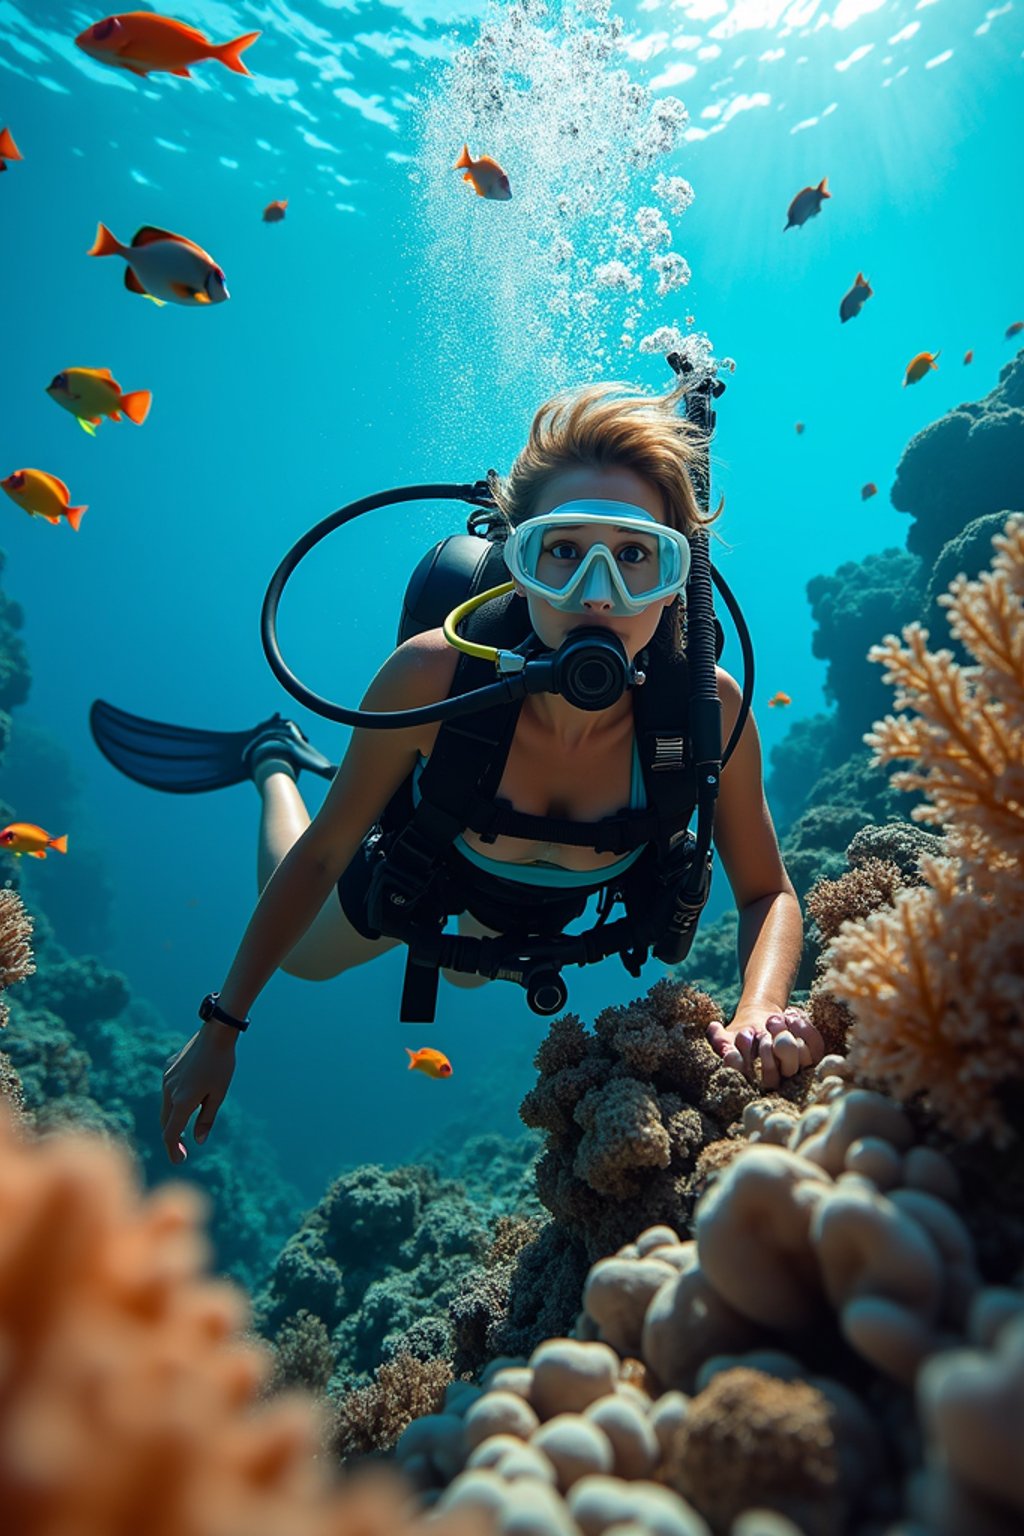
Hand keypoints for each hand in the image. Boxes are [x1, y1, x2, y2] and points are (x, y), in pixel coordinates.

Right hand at [160, 1023, 236, 1164]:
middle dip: (173, 1136)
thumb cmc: (221, 1066)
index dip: (173, 1150)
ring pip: (166, 1105)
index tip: (180, 1160)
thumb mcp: (218, 1095)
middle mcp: (169, 1091)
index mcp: (182, 1101)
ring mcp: (166, 1079)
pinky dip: (175, 1098)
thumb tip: (197, 1141)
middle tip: (183, 1149)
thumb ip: (206, 1119)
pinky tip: (191, 1091)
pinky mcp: (168, 1069)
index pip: (171, 1134)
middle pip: (166, 1122)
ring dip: (174, 1116)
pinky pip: (168, 1089)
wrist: (215, 1034)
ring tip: (190, 1117)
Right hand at [707, 1005, 823, 1088]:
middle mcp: (773, 1081)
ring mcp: (794, 1069)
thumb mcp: (727, 1034)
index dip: (739, 1063)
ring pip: (795, 1064)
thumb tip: (714, 1028)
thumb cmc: (743, 1031)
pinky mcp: (812, 1056)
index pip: (744, 1080)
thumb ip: (718, 1037)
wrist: (765, 1021)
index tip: (738, 1041)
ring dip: (782, 1039)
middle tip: (760, 1034)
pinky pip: (813, 1046)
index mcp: (750, 1080)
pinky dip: (802, 1028)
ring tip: (773, 1020)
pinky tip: (790, 1015)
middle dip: (765, 1054)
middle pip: (771, 1079)